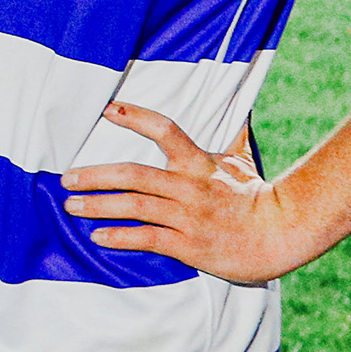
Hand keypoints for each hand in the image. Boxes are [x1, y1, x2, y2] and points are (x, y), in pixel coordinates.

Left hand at [63, 100, 313, 284]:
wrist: (284, 235)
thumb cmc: (258, 196)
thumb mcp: (243, 160)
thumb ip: (231, 135)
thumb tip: (237, 106)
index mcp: (200, 163)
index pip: (166, 130)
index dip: (136, 117)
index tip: (107, 109)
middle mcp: (191, 187)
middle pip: (135, 174)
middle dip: (96, 175)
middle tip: (67, 176)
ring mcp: (190, 216)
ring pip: (136, 206)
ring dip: (99, 205)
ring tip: (72, 205)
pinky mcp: (191, 245)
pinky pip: (149, 238)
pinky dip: (122, 237)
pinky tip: (99, 237)